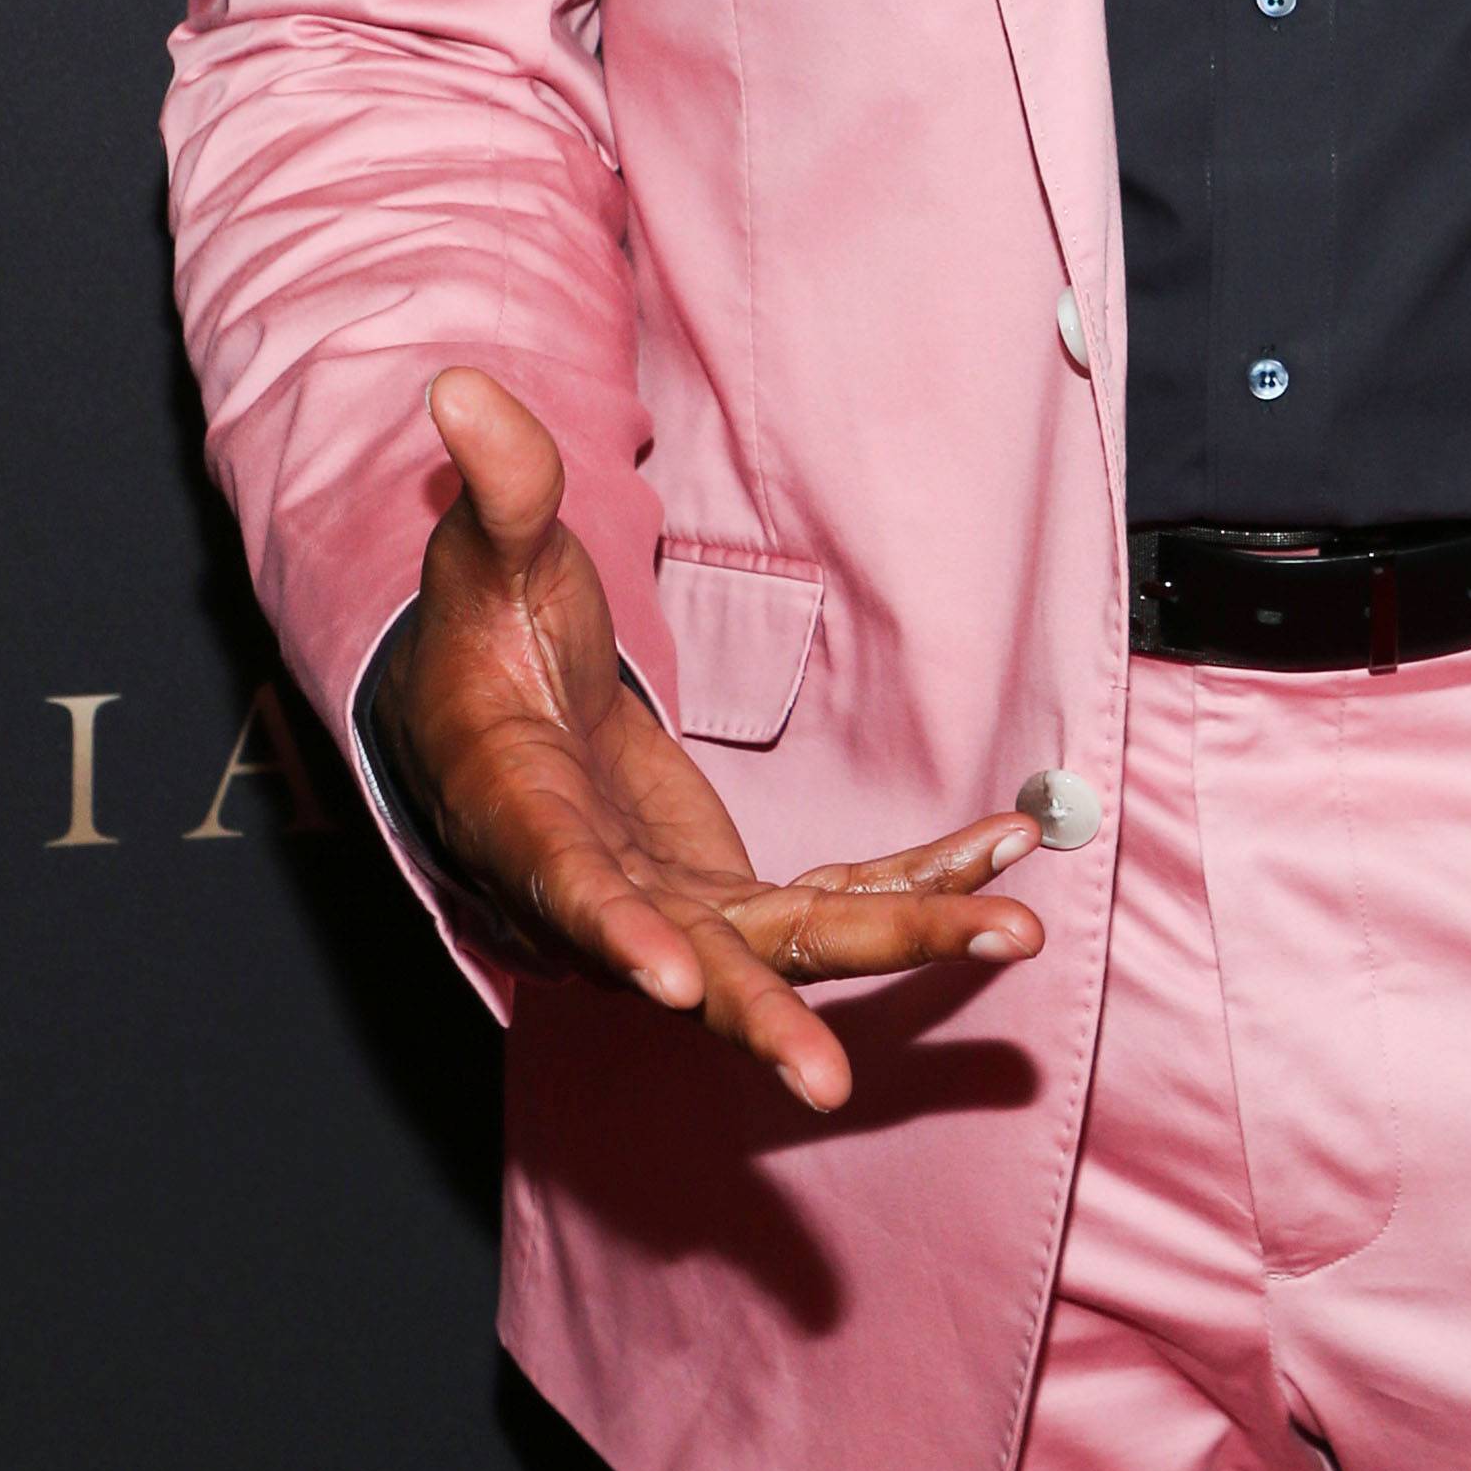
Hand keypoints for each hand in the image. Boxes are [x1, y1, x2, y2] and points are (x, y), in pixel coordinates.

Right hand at [371, 368, 1045, 1111]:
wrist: (498, 721)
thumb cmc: (482, 641)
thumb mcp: (486, 560)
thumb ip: (496, 492)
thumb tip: (459, 387)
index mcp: (525, 819)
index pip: (568, 887)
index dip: (618, 934)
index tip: (674, 981)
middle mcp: (604, 893)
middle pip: (695, 961)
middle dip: (769, 1016)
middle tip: (829, 1083)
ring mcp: (677, 905)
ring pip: (795, 943)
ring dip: (901, 937)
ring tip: (1011, 934)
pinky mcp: (734, 891)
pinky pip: (840, 897)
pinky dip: (921, 878)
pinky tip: (1006, 852)